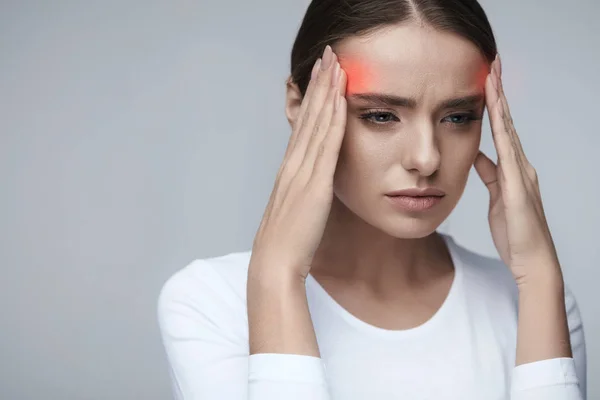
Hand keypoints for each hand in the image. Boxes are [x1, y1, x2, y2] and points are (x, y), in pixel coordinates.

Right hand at [250, 45, 346, 280]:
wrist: (275, 262)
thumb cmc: (287, 241)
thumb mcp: (296, 208)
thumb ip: (305, 190)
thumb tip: (316, 183)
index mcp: (290, 169)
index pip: (304, 125)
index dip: (313, 97)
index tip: (321, 74)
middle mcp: (294, 164)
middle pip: (309, 116)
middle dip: (319, 83)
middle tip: (328, 54)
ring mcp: (302, 172)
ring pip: (317, 123)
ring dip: (327, 92)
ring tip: (336, 63)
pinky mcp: (314, 185)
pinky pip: (327, 146)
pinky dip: (334, 120)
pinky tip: (342, 100)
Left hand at [474, 54, 561, 286]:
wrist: (531, 259)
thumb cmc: (515, 231)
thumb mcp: (497, 197)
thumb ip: (489, 175)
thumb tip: (477, 156)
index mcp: (514, 169)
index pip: (501, 130)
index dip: (493, 105)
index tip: (485, 81)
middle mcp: (521, 165)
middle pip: (507, 123)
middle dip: (499, 94)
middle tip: (492, 65)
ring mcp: (522, 174)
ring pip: (508, 131)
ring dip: (500, 104)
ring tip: (492, 77)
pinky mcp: (518, 186)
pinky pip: (508, 152)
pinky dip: (502, 131)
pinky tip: (496, 115)